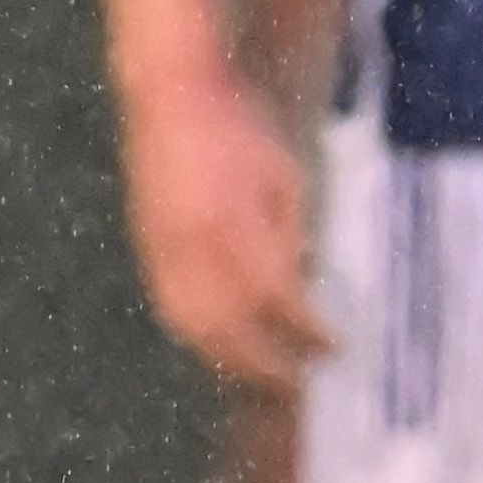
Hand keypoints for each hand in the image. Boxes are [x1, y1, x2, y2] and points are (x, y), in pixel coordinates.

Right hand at [119, 70, 333, 386]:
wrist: (172, 98)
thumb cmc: (241, 132)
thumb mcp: (284, 178)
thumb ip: (290, 236)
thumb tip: (302, 288)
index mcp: (233, 223)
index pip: (276, 297)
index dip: (307, 330)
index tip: (335, 348)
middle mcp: (193, 246)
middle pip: (230, 329)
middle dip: (268, 364)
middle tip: (302, 383)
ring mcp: (162, 251)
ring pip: (194, 329)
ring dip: (231, 362)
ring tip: (266, 379)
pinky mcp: (146, 250)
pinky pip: (172, 311)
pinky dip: (202, 340)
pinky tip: (226, 351)